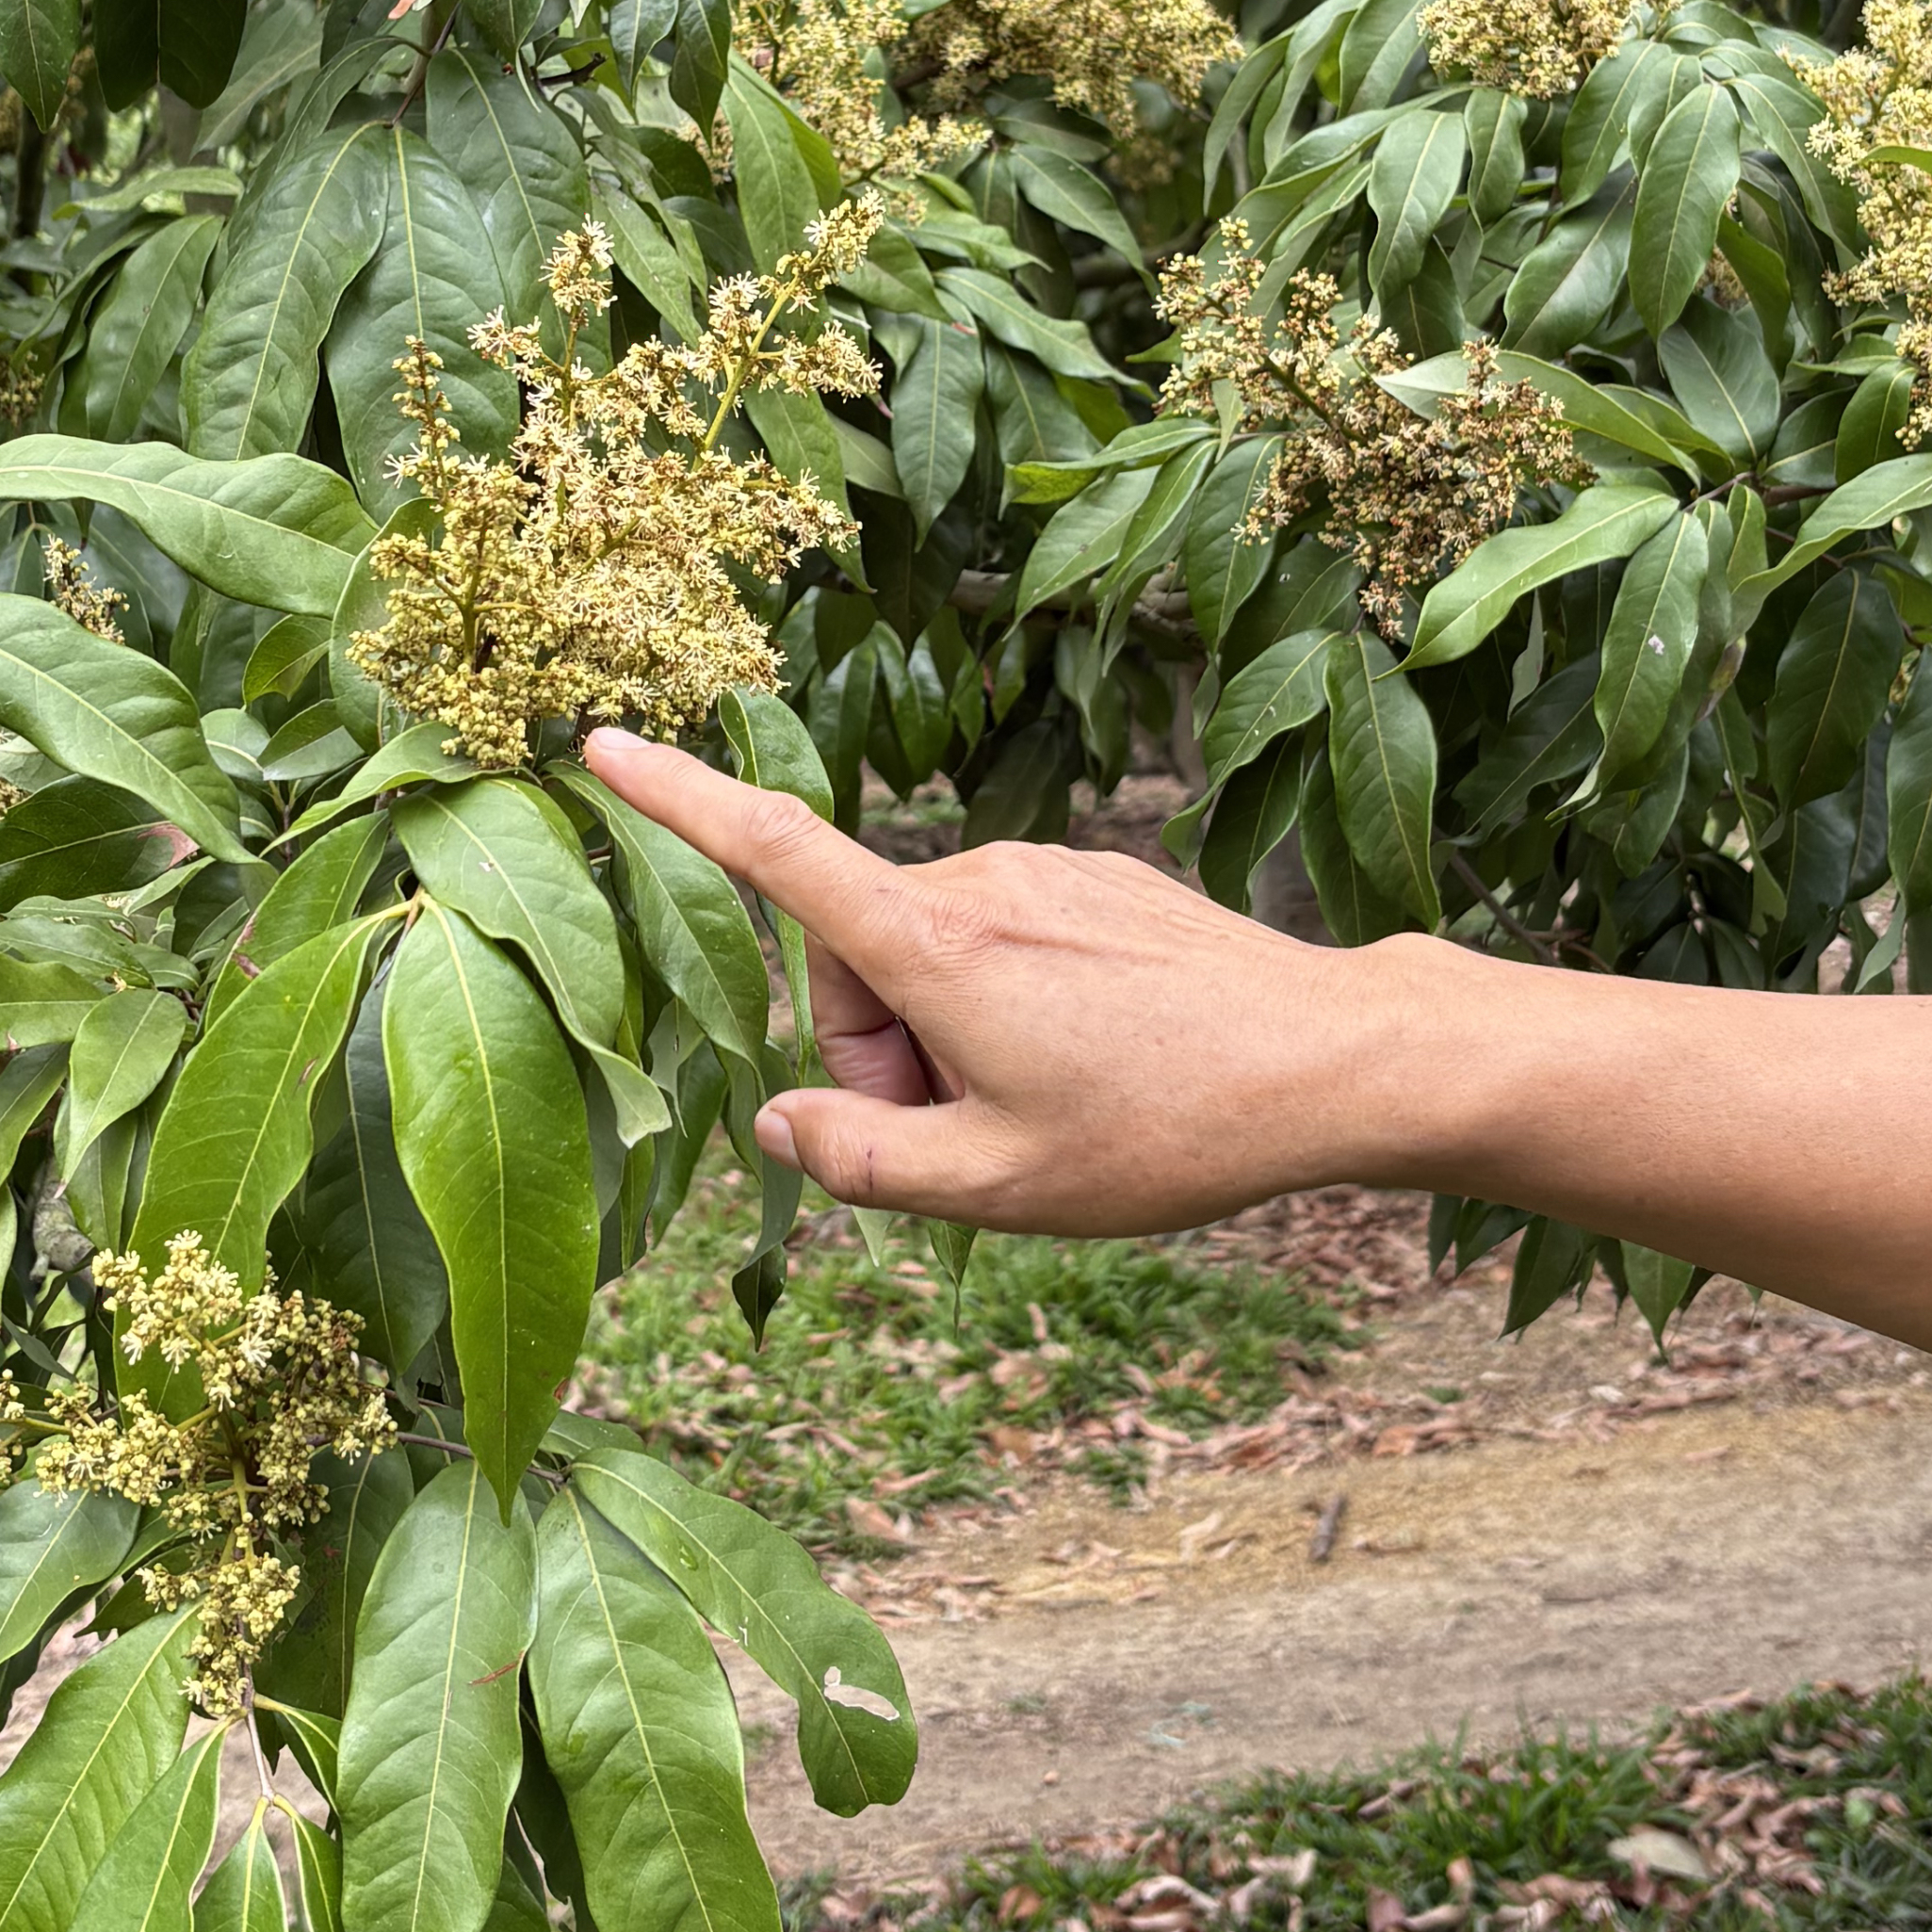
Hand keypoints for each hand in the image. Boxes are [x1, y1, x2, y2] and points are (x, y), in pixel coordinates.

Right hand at [581, 726, 1433, 1231]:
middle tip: (975, 1132)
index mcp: (937, 946)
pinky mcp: (1094, 881)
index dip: (678, 799)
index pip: (774, 854)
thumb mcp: (996, 1185)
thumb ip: (862, 1160)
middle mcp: (981, 882)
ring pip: (931, 959)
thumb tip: (779, 1124)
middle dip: (880, 1050)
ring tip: (1055, 1105)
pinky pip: (1002, 945)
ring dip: (951, 1037)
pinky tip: (1100, 1065)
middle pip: (855, 961)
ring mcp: (1044, 873)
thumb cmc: (1170, 1130)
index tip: (599, 745)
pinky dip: (1010, 1009)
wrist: (1333, 1062)